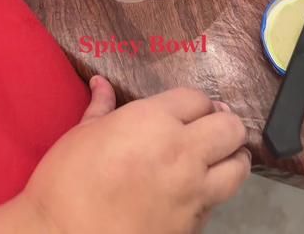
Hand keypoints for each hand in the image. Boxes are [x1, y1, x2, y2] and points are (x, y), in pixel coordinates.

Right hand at [0, 77, 249, 233]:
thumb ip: (101, 107)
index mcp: (154, 120)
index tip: (190, 111)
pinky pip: (217, 202)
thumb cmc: (66, 179)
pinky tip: (197, 191)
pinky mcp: (193, 225)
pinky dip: (214, 192)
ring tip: (220, 158)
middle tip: (212, 129)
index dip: (196, 103)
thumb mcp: (82, 134)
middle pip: (230, 127)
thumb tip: (100, 83)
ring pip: (238, 167)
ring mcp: (192, 191)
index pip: (199, 99)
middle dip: (225, 124)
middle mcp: (183, 151)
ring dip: (232, 158)